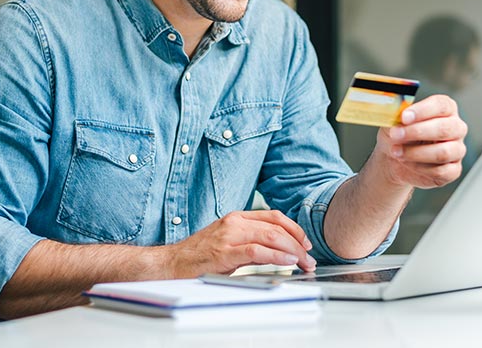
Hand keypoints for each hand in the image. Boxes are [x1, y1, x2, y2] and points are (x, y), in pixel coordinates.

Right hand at [167, 210, 316, 276]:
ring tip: (303, 262)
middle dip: (298, 242)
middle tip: (309, 258)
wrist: (172, 264)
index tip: (306, 243)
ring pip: (271, 236)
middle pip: (276, 226)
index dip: (294, 228)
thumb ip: (252, 242)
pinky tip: (287, 261)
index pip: (273, 216)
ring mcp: (229, 236)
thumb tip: (278, 250)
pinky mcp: (224, 252)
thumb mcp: (228, 242)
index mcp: (236, 217)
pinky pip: (257, 251)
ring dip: (292, 250)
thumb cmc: (199, 256)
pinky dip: (277, 256)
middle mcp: (234, 222)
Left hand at [374, 94, 467, 189]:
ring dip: (415, 153)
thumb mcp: (394, 121)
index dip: (423, 110)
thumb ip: (397, 114)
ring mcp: (457, 150)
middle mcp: (456, 127)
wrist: (394, 157)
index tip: (404, 117)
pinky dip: (419, 167)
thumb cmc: (399, 134)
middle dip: (417, 132)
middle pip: (445, 128)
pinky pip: (441, 171)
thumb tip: (396, 111)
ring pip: (443, 152)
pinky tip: (406, 162)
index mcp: (446, 109)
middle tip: (396, 134)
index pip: (441, 105)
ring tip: (396, 151)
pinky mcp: (453, 170)